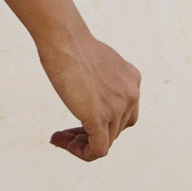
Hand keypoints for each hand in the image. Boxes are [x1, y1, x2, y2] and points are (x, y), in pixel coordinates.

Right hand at [36, 26, 140, 160]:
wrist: (63, 38)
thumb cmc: (70, 42)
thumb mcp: (95, 60)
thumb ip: (101, 79)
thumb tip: (90, 93)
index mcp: (132, 80)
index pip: (123, 113)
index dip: (103, 121)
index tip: (78, 116)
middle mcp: (131, 95)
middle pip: (114, 129)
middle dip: (89, 133)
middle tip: (65, 132)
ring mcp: (118, 108)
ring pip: (104, 141)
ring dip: (80, 142)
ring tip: (59, 137)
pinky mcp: (100, 118)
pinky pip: (97, 150)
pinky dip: (81, 152)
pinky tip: (61, 142)